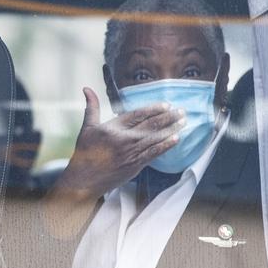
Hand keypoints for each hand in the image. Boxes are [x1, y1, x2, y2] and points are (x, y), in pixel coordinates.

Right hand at [58, 87, 184, 198]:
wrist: (85, 179)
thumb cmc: (85, 153)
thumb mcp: (87, 127)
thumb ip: (91, 107)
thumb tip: (87, 89)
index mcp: (113, 128)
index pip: (137, 115)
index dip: (153, 109)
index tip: (166, 104)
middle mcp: (123, 139)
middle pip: (150, 125)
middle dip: (168, 117)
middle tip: (180, 111)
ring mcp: (130, 153)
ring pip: (155, 138)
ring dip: (171, 129)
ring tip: (183, 122)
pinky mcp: (135, 165)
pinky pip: (154, 153)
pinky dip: (165, 146)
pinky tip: (176, 139)